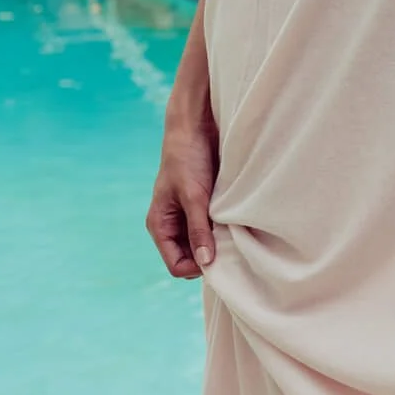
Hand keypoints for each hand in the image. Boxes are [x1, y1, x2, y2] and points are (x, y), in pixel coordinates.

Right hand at [146, 101, 219, 277]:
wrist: (195, 127)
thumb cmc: (187, 158)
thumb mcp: (194, 196)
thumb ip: (198, 229)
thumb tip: (205, 263)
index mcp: (160, 225)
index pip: (177, 265)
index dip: (197, 266)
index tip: (219, 256)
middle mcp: (172, 225)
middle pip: (191, 259)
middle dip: (208, 256)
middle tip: (230, 245)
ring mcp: (187, 218)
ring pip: (203, 246)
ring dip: (217, 243)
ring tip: (232, 232)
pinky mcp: (203, 208)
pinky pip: (212, 231)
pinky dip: (223, 232)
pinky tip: (234, 223)